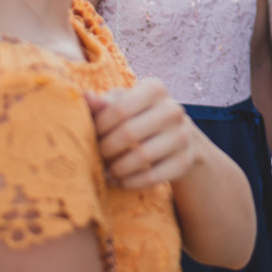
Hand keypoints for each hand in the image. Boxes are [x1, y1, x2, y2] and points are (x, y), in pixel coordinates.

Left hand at [86, 79, 201, 189]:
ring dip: (117, 168)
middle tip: (99, 155)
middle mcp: (174, 109)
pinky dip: (130, 182)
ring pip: (142, 156)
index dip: (101, 126)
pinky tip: (120, 180)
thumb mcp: (120, 104)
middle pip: (129, 133)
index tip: (94, 134)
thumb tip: (86, 97)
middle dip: (107, 149)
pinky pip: (152, 177)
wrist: (174, 136)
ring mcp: (183, 135)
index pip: (120, 109)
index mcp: (155, 89)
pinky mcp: (185, 160)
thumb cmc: (136, 116)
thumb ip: (101, 103)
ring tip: (108, 169)